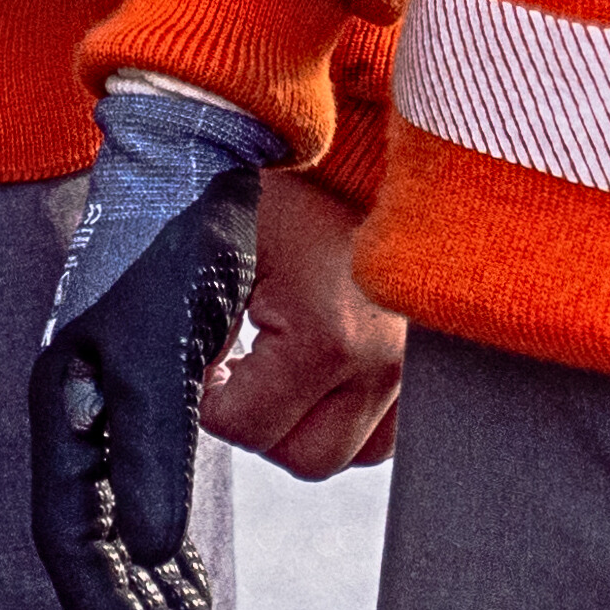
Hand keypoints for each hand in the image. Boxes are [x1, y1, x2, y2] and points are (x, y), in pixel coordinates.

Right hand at [30, 162, 253, 609]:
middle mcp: (81, 413)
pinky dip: (178, 546)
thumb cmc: (172, 240)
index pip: (76, 537)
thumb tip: (158, 549)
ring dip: (164, 595)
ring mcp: (112, 402)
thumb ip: (155, 446)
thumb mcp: (163, 345)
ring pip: (129, 526)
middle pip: (101, 545)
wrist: (193, 152)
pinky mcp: (151, 389)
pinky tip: (196, 583)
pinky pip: (155, 490)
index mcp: (68, 405)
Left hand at [198, 168, 402, 475]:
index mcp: (331, 337)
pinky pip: (386, 432)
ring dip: (307, 424)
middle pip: (305, 459)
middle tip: (243, 368)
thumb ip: (191, 333)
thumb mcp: (215, 254)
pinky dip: (348, 415)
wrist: (342, 151)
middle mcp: (387, 363)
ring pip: (350, 452)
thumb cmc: (270, 192)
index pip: (248, 429)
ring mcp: (418, 369)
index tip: (212, 359)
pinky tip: (321, 370)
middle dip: (261, 422)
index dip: (211, 400)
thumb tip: (177, 395)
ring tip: (283, 365)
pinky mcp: (431, 367)